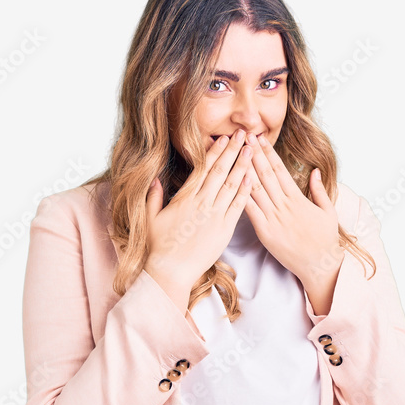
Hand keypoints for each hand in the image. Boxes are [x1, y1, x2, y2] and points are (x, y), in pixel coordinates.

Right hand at [144, 130, 253, 307]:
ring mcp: (214, 216)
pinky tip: (253, 178)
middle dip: (232, 151)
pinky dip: (245, 191)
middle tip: (243, 134)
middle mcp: (201, 203)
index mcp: (184, 198)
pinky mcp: (224, 229)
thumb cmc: (159, 247)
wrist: (171, 270)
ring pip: (231, 185)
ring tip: (252, 150)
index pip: (202, 169)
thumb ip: (154, 197)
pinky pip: (237, 207)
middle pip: (219, 171)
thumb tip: (154, 179)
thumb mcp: (151, 218)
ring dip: (243, 166)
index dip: (215, 152)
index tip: (223, 139)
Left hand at [243, 133, 344, 293]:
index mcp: (298, 198)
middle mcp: (284, 205)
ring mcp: (274, 218)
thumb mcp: (328, 211)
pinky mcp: (265, 232)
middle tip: (244, 136)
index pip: (280, 170)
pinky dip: (242, 195)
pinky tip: (234, 182)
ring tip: (235, 152)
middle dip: (254, 153)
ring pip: (255, 188)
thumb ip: (319, 190)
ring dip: (244, 169)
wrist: (320, 264)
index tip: (260, 138)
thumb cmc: (325, 239)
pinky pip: (251, 210)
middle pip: (265, 174)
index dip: (269, 152)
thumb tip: (315, 171)